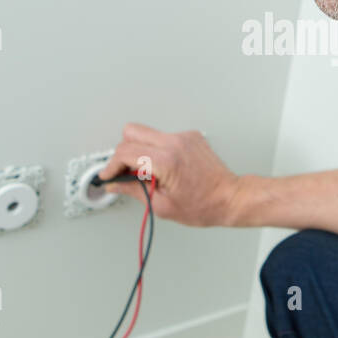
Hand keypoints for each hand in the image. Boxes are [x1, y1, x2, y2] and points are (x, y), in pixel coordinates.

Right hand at [96, 123, 241, 226]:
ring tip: (149, 174)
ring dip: (141, 150)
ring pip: (147, 133)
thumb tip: (115, 184)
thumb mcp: (162, 205)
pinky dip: (157, 150)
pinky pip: (163, 137)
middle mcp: (175, 142)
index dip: (111, 165)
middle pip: (132, 132)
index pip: (126, 152)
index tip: (108, 175)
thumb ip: (134, 190)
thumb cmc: (204, 205)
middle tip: (125, 172)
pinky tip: (164, 168)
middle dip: (123, 152)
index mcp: (167, 160)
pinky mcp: (190, 136)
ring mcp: (184, 137)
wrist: (230, 197)